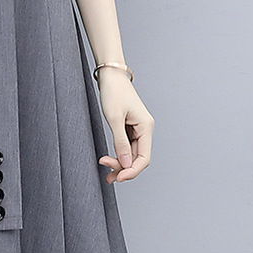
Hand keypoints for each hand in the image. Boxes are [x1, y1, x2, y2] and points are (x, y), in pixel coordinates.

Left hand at [95, 68, 153, 183]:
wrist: (110, 76)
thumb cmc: (113, 92)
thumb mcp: (114, 118)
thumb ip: (120, 142)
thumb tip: (125, 165)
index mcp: (146, 127)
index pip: (144, 157)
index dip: (132, 170)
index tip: (118, 177)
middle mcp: (145, 129)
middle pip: (137, 158)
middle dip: (123, 169)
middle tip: (108, 176)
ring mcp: (137, 129)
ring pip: (131, 154)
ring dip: (120, 164)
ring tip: (107, 173)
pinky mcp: (129, 127)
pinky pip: (126, 146)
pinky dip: (118, 155)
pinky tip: (109, 160)